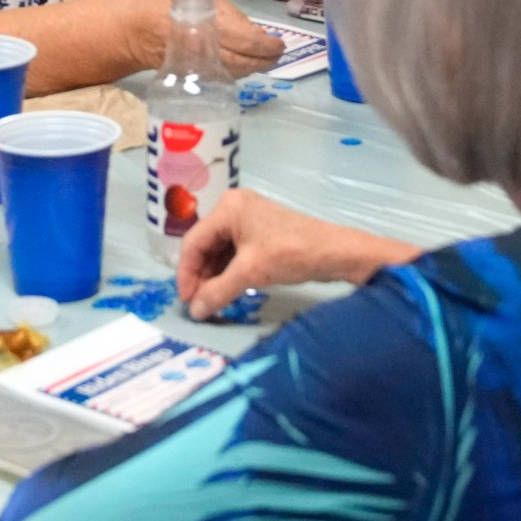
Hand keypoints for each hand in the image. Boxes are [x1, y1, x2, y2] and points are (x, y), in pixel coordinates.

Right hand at [143, 0, 282, 75]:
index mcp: (208, 24)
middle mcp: (204, 49)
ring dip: (253, 69)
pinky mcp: (192, 76)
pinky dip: (238, 73)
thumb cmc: (166, 5)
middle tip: (276, 56)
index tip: (279, 45)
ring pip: (235, 73)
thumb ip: (229, 12)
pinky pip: (222, 77)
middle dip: (265, 61)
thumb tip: (252, 32)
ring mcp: (198, 66)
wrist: (133, 30)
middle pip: (244, 63)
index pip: (248, 42)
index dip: (268, 47)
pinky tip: (244, 66)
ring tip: (265, 60)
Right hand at [175, 189, 419, 319]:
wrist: (334, 252)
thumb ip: (217, 291)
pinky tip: (227, 289)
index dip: (186, 273)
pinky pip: (235, 252)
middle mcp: (234, 207)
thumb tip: (194, 312)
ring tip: (211, 300)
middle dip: (200, 275)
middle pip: (205, 245)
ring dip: (214, 276)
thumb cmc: (290, 253)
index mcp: (228, 208)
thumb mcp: (250, 273)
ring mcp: (249, 219)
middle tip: (198, 303)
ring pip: (220, 250)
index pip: (193, 241)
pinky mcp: (261, 232)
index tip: (187, 301)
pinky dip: (229, 271)